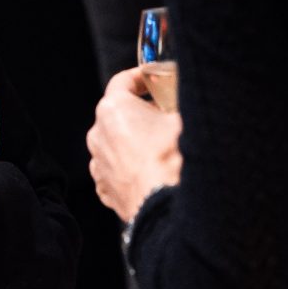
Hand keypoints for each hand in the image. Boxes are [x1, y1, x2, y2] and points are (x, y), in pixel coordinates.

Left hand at [88, 71, 182, 221]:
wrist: (167, 211)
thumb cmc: (174, 161)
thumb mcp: (185, 119)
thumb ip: (182, 101)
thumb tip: (189, 94)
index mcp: (113, 109)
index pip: (123, 81)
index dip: (141, 77)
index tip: (154, 79)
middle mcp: (98, 135)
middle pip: (118, 113)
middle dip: (140, 112)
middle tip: (165, 114)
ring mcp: (98, 164)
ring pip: (116, 143)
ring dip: (134, 140)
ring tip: (161, 147)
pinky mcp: (105, 189)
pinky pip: (116, 169)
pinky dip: (130, 166)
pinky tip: (151, 170)